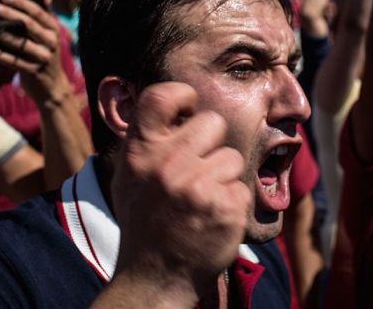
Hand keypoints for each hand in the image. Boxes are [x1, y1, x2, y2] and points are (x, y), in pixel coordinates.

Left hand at [0, 0, 69, 106]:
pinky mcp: (33, 71)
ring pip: (18, 42)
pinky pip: (11, 60)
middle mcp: (51, 42)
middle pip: (27, 24)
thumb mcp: (49, 36)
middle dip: (6, 13)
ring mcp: (43, 57)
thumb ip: (45, 16)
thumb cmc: (45, 55)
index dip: (20, 2)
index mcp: (53, 30)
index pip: (37, 12)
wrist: (52, 87)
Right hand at [112, 82, 250, 297]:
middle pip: (213, 122)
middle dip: (211, 144)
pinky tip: (213, 218)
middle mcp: (167, 164)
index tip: (188, 110)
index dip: (182, 96)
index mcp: (140, 151)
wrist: (153, 277)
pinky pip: (242, 188)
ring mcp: (197, 186)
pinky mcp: (226, 208)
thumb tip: (172, 105)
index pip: (163, 95)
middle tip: (197, 170)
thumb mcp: (130, 176)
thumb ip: (147, 141)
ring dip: (223, 178)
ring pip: (232, 158)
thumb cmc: (144, 221)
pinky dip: (233, 203)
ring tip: (202, 201)